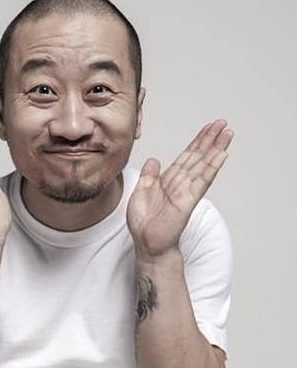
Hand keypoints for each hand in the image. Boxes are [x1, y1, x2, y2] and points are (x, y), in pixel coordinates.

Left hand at [127, 119, 233, 258]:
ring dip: (215, 149)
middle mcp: (180, 184)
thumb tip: (154, 159)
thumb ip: (149, 176)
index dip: (197, 142)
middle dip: (210, 140)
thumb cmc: (144, 222)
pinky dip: (211, 168)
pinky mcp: (187, 202)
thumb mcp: (141, 192)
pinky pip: (201, 182)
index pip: (186, 157)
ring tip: (227, 134)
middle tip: (223, 123)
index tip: (208, 128)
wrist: (146, 243)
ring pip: (203, 166)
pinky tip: (221, 156)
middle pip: (198, 157)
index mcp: (168, 180)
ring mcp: (185, 192)